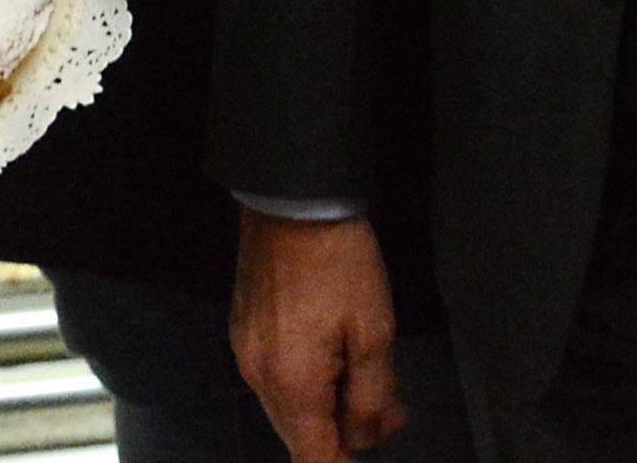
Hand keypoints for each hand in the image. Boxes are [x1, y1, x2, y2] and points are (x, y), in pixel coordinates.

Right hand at [234, 209, 408, 461]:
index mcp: (292, 386)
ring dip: (329, 406)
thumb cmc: (340, 264)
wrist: (292, 200)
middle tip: (391, 407)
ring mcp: (247, 354)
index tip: (374, 439)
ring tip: (371, 377)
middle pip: (301, 437)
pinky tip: (336, 355)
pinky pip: (276, 379)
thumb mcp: (374, 332)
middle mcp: (259, 379)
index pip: (313, 460)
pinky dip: (308, 382)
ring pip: (289, 408)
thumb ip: (370, 397)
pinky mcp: (244, 331)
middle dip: (346, 433)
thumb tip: (363, 437)